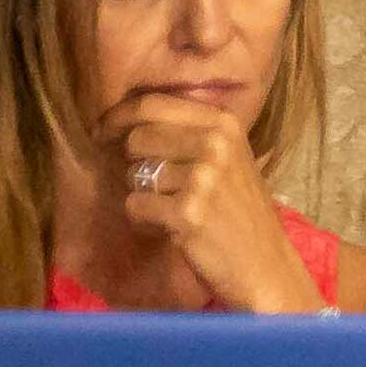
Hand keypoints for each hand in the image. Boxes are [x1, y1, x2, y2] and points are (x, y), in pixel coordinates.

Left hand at [101, 96, 324, 314]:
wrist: (263, 262)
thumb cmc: (240, 210)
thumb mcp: (228, 157)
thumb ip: (190, 132)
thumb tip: (129, 117)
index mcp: (224, 123)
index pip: (153, 104)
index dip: (118, 116)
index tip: (103, 131)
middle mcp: (216, 144)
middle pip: (138, 137)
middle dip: (131, 160)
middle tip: (146, 180)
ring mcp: (203, 177)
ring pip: (134, 173)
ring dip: (142, 193)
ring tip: (169, 208)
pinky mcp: (188, 211)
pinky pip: (136, 205)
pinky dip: (144, 219)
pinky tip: (169, 226)